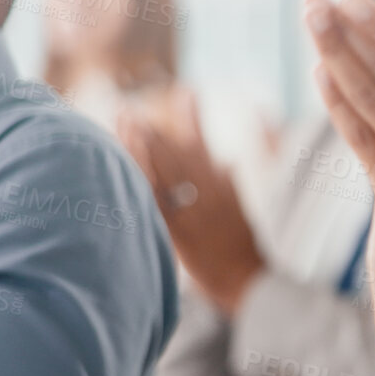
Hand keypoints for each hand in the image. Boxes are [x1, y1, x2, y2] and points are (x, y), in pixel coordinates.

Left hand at [117, 87, 265, 313]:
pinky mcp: (178, 235)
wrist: (251, 282)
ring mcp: (192, 215)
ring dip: (142, 150)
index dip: (192, 119)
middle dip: (153, 132)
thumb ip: (239, 178)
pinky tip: (125, 171)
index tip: (185, 93)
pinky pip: (156, 206)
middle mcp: (208, 197)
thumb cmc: (248, 247)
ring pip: (163, 177)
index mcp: (225, 188)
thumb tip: (234, 152)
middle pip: (176, 157)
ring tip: (123, 129)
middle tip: (131, 111)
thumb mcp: (251, 207)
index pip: (204, 146)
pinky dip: (142, 186)